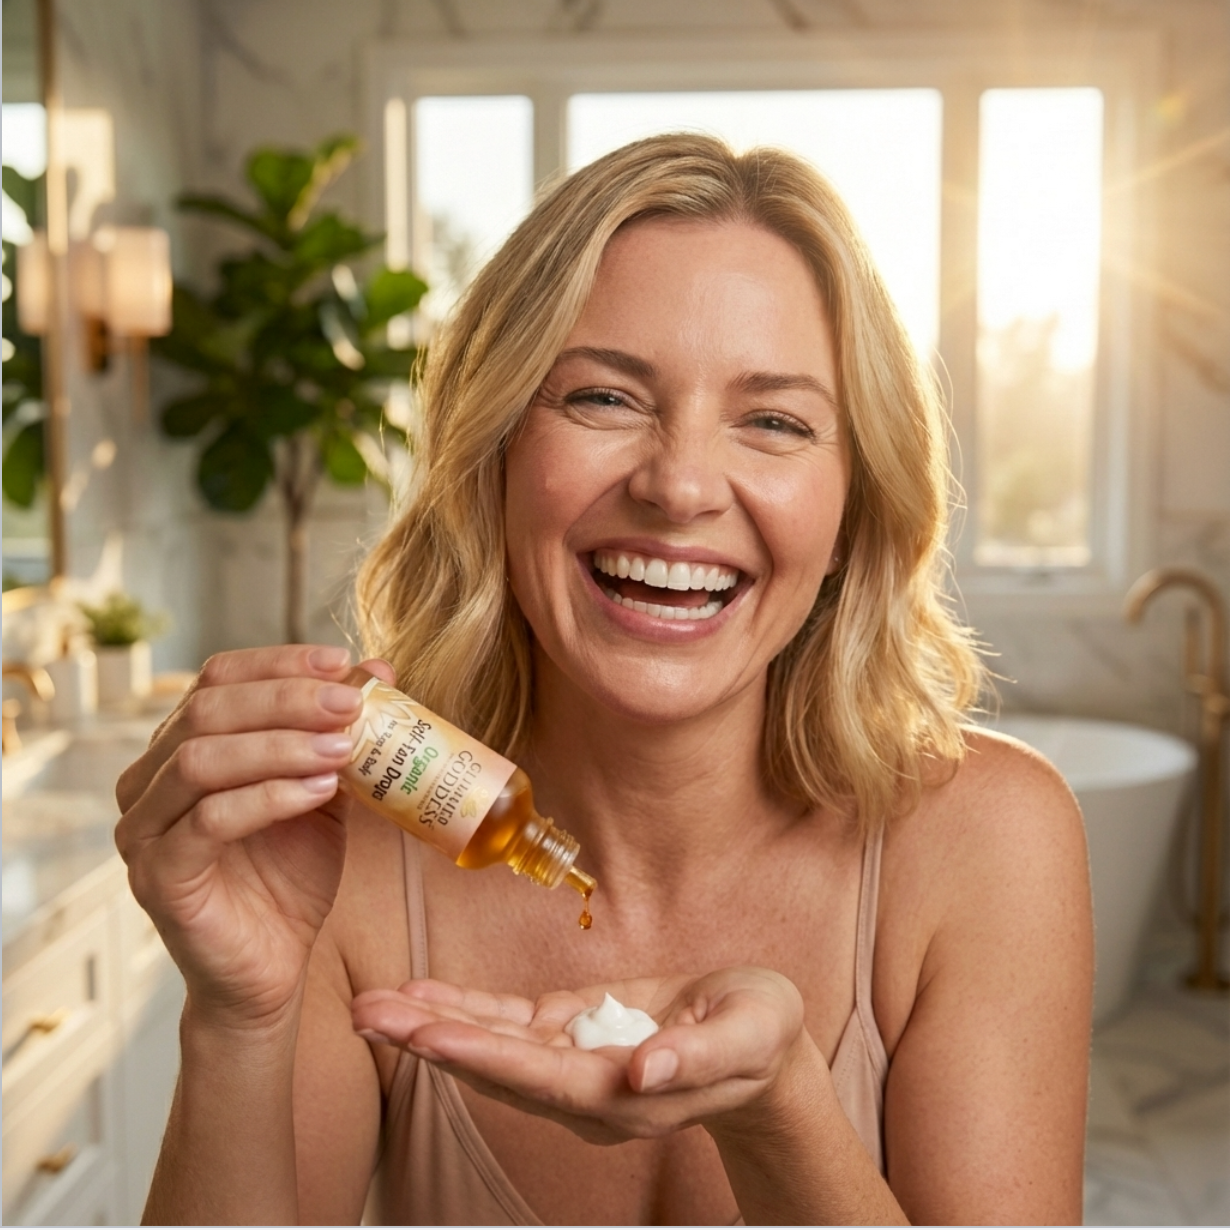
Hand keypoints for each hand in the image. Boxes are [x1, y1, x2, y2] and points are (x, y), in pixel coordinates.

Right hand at [115, 645, 393, 1031]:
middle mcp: (148, 781)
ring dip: (280, 745)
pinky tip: (320, 791)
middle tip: (350, 703)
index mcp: (180, 748)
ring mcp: (144, 830)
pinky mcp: (159, 877)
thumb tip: (380, 669)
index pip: (217, 678)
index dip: (279, 663)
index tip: (340, 662)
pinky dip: (269, 797)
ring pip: (200, 761)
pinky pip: (209, 822)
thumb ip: (341, 733)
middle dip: (286, 699)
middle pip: (206, 711)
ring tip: (343, 747)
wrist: (271, 968)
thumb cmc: (291, 875)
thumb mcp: (325, 791)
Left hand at [351, 967, 808, 1143]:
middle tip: (366, 1013)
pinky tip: (422, 995)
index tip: (426, 1034)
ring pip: (492, 1047)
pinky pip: (509, 1024)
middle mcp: (586, 1091)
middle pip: (498, 1069)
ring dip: (431, 1023)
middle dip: (430, 1040)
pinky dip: (465, 1008)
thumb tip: (643, 1069)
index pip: (542, 1079)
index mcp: (627, 1094)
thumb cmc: (761, 1032)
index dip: (482, 1056)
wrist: (759, 1041)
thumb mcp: (750, 1033)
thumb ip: (699, 1056)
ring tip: (372, 1004)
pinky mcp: (570, 1035)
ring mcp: (573, 1064)